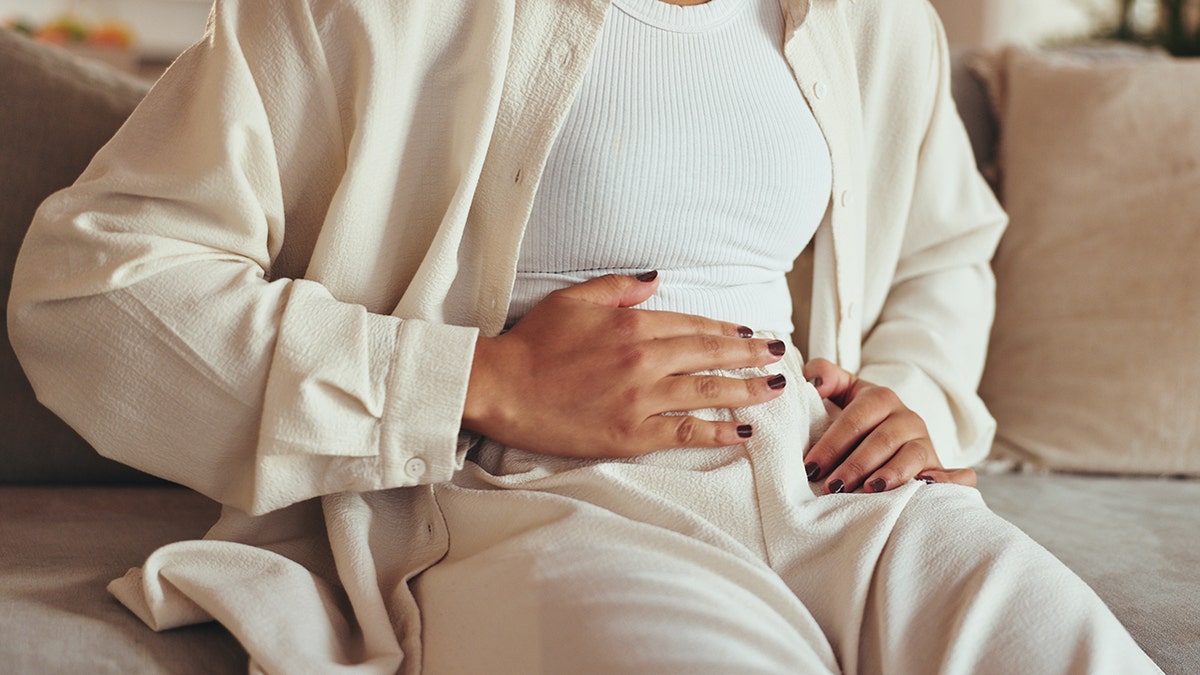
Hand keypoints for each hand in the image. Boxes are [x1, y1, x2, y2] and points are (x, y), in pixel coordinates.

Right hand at [463, 273, 788, 458]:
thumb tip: (657, 279)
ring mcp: (640, 399)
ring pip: (708, 392)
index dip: (727, 329)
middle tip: (779, 356)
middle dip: (751, 355)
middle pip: (711, 355)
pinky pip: (685, 432)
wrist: (500, 388)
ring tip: (774, 389)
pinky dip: (717, 432)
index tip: (749, 332)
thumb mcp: (574, 299)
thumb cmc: (532, 343)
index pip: (694, 325)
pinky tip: (742, 432)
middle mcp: (644, 360)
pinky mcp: (631, 434)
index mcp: (633, 325)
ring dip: (747, 389)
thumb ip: (619, 286)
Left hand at [802, 358, 975, 493]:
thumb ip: (825, 377)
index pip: (856, 419)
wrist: (891, 436)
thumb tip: (815, 381)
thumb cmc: (857, 420)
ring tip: (869, 490)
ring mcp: (926, 443)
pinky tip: (925, 489)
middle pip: (882, 440)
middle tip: (832, 487)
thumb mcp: (842, 393)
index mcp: (881, 398)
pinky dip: (946, 482)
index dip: (832, 443)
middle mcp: (908, 419)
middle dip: (855, 465)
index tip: (811, 466)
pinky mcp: (939, 467)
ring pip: (912, 457)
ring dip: (891, 474)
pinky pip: (955, 475)